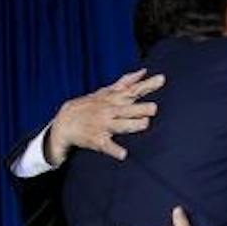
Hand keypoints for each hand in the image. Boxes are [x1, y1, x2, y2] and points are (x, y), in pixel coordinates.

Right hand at [43, 69, 165, 163]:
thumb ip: (126, 82)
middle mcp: (110, 111)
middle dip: (141, 108)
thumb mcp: (106, 91)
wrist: (65, 121)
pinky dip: (115, 150)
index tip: (162, 79)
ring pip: (121, 125)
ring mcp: (104, 125)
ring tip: (145, 123)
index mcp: (114, 99)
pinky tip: (123, 154)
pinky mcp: (98, 140)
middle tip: (154, 108)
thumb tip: (143, 71)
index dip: (147, 85)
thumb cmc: (90, 105)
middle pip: (129, 109)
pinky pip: (107, 146)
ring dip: (132, 124)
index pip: (133, 90)